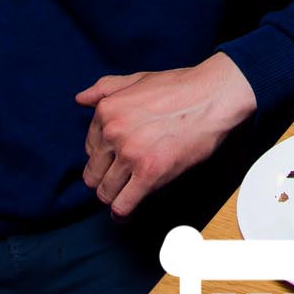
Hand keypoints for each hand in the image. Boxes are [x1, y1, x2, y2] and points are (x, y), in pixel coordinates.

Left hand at [77, 54, 256, 217]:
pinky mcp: (150, 174)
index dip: (103, 157)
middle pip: (93, 173)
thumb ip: (105, 88)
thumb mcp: (136, 79)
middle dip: (104, 179)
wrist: (213, 97)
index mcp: (107, 110)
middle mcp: (113, 132)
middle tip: (119, 181)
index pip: (90, 148)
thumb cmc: (180, 87)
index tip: (115, 161)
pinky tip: (124, 214)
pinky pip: (123, 205)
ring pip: (105, 192)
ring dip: (114, 196)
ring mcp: (130, 154)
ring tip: (124, 195)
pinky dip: (121, 213)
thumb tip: (80, 99)